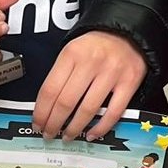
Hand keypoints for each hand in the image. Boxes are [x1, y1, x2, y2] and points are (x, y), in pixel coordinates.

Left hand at [32, 31, 146, 141]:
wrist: (128, 32)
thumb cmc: (97, 44)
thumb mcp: (73, 50)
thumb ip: (61, 74)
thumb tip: (47, 107)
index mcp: (73, 53)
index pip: (50, 89)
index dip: (41, 112)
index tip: (37, 123)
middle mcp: (92, 62)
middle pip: (66, 102)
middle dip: (54, 124)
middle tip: (49, 133)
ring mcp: (112, 72)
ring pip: (88, 110)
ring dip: (74, 128)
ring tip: (67, 136)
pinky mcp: (130, 81)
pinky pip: (113, 112)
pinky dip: (101, 127)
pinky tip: (92, 134)